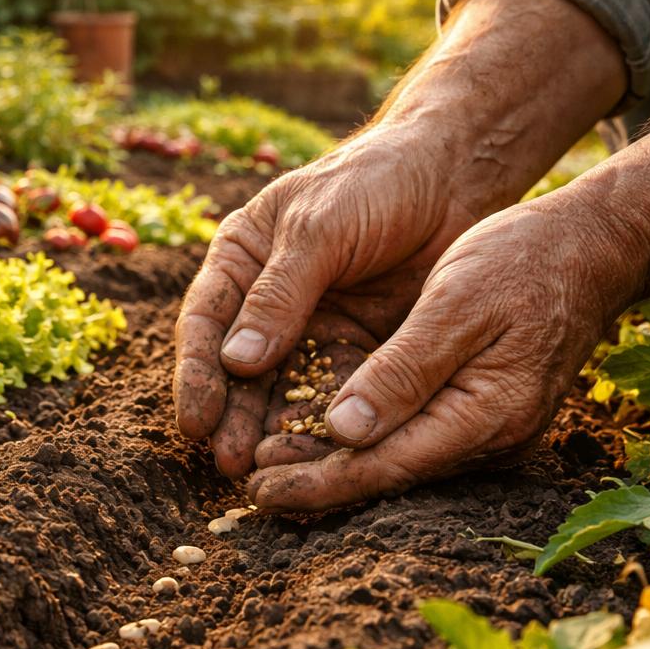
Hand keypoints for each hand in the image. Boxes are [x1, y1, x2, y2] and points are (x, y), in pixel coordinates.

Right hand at [173, 128, 482, 478]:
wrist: (453, 175)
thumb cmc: (375, 182)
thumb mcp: (320, 228)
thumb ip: (280, 292)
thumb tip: (235, 361)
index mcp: (241, 260)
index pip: (205, 324)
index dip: (197, 375)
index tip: (196, 422)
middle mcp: (266, 301)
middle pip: (237, 369)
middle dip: (230, 418)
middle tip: (227, 464)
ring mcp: (311, 329)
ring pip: (281, 390)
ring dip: (269, 432)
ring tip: (262, 473)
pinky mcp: (356, 351)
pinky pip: (332, 395)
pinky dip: (321, 428)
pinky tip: (317, 459)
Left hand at [244, 196, 643, 511]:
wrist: (590, 246)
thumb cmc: (522, 261)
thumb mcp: (455, 302)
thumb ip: (403, 369)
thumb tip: (344, 430)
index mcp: (486, 413)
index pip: (386, 465)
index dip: (318, 481)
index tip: (259, 491)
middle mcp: (489, 436)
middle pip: (387, 473)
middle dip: (316, 482)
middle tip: (245, 488)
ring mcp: (487, 427)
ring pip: (396, 458)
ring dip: (332, 463)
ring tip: (263, 465)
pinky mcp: (479, 409)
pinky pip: (411, 434)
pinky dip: (362, 437)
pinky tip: (315, 432)